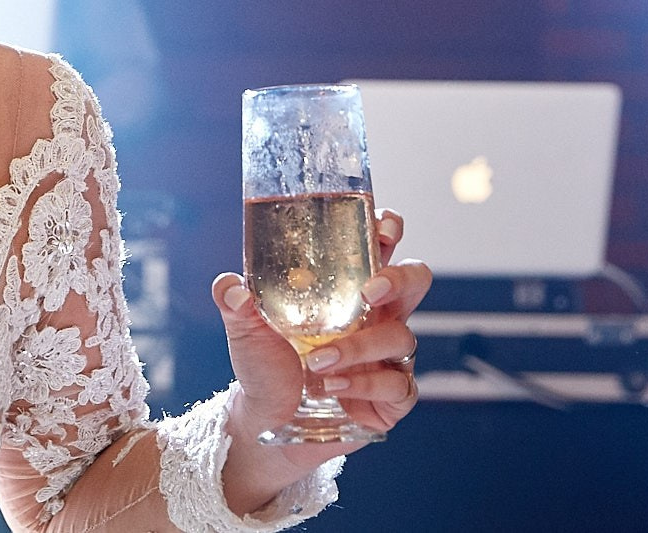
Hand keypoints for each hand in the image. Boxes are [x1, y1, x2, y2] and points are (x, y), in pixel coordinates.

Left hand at [212, 209, 433, 464]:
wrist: (268, 418)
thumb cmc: (265, 362)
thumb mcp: (244, 327)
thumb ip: (234, 299)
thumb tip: (233, 288)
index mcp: (346, 289)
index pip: (379, 247)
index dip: (388, 230)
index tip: (383, 228)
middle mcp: (376, 316)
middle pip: (415, 281)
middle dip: (400, 279)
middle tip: (370, 290)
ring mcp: (389, 355)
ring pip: (400, 337)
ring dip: (358, 347)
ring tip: (316, 361)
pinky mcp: (392, 395)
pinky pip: (397, 384)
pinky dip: (363, 384)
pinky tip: (331, 386)